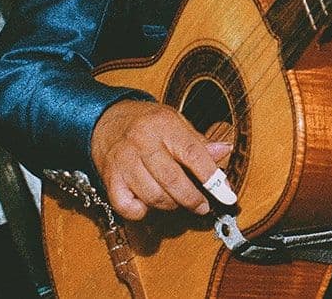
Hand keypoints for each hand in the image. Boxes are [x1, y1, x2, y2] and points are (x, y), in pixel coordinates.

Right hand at [90, 99, 234, 220]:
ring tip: (175, 199)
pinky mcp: (110, 179)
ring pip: (152, 196)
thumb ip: (198, 141)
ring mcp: (124, 162)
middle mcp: (141, 142)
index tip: (227, 195)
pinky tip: (147, 202)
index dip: (212, 177)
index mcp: (163, 124)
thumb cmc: (146, 122)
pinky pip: (128, 207)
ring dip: (170, 205)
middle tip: (202, 206)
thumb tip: (224, 152)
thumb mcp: (175, 121)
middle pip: (172, 180)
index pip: (192, 153)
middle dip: (192, 199)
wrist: (104, 119)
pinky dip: (142, 211)